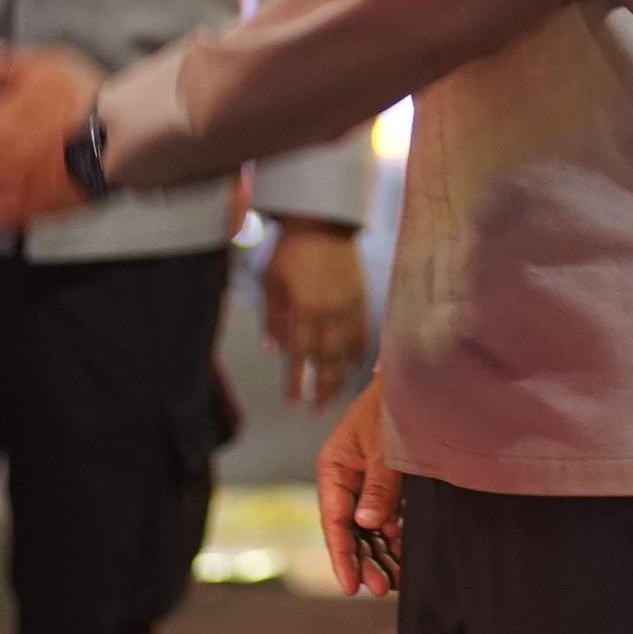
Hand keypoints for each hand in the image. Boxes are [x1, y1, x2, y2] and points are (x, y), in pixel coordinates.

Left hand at [261, 220, 371, 407]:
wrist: (322, 223)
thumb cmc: (290, 252)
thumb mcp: (271, 283)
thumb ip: (273, 319)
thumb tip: (272, 350)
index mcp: (304, 308)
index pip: (299, 354)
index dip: (296, 381)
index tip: (293, 403)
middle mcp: (330, 312)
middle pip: (327, 360)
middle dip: (321, 388)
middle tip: (316, 410)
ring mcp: (349, 307)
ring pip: (346, 351)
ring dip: (339, 377)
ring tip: (332, 397)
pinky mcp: (361, 300)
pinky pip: (361, 335)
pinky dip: (356, 355)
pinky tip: (351, 368)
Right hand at [315, 378, 402, 595]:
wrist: (418, 384)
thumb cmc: (394, 409)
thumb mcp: (386, 448)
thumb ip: (378, 486)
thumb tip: (367, 522)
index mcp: (333, 467)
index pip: (334, 520)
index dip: (342, 555)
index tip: (350, 585)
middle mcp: (345, 479)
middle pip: (350, 530)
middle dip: (364, 561)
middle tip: (380, 589)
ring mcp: (365, 483)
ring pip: (367, 529)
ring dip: (379, 555)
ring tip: (393, 582)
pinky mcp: (385, 485)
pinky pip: (385, 519)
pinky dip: (393, 539)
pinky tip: (403, 559)